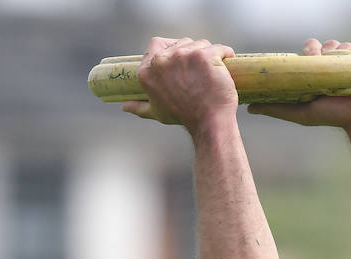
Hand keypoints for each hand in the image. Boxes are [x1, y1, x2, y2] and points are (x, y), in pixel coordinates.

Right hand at [122, 37, 239, 134]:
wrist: (208, 123)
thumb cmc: (182, 117)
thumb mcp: (155, 111)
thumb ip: (138, 107)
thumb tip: (124, 106)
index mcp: (148, 70)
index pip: (156, 43)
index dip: (171, 48)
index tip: (182, 60)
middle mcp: (163, 60)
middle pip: (181, 42)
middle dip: (192, 53)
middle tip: (200, 71)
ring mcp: (184, 55)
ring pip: (201, 44)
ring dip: (208, 55)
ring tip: (212, 73)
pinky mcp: (205, 55)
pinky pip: (219, 48)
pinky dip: (226, 54)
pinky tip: (226, 64)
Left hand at [246, 39, 350, 130]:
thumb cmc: (335, 117)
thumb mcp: (302, 114)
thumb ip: (277, 109)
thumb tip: (249, 108)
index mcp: (319, 71)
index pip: (311, 48)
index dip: (310, 50)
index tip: (311, 58)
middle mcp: (335, 64)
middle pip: (327, 43)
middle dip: (325, 49)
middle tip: (325, 63)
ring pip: (343, 44)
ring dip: (341, 53)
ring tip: (343, 72)